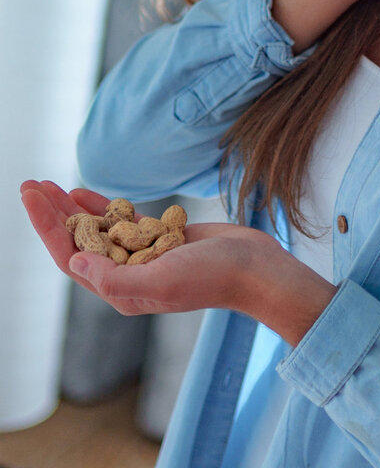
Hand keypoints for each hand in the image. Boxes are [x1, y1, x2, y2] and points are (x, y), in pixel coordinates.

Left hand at [19, 181, 336, 343]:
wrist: (254, 268)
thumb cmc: (213, 278)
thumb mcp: (162, 282)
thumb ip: (116, 279)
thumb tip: (74, 264)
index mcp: (119, 290)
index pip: (70, 256)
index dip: (46, 225)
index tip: (31, 195)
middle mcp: (126, 275)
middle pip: (76, 241)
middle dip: (51, 213)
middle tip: (30, 183)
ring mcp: (143, 256)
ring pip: (96, 229)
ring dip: (71, 208)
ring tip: (49, 184)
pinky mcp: (161, 239)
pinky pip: (122, 221)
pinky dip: (102, 206)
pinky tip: (85, 192)